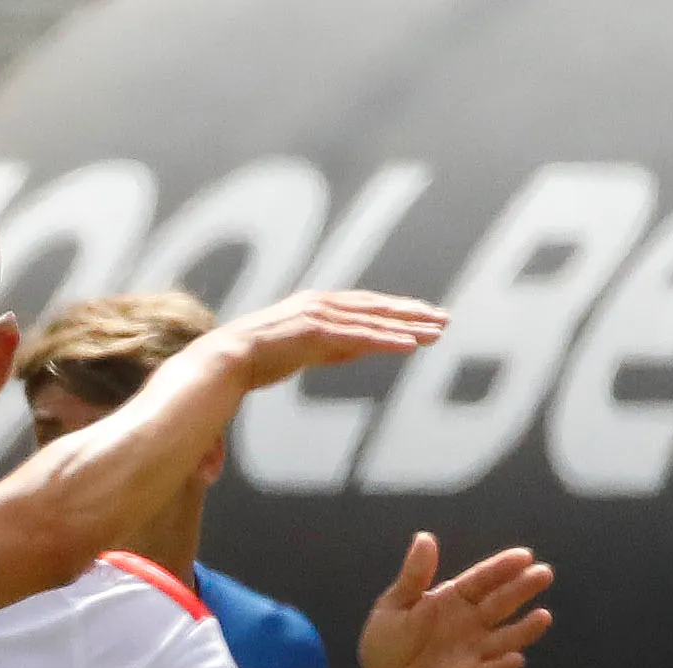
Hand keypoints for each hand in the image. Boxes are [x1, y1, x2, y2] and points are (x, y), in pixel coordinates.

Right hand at [201, 287, 450, 389]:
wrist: (228, 359)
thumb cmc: (260, 359)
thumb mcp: (306, 350)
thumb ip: (335, 346)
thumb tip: (363, 348)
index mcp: (320, 305)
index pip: (369, 305)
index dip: (399, 310)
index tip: (426, 317)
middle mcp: (323, 304)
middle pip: (378, 307)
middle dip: (413, 313)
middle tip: (445, 320)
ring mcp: (319, 316)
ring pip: (374, 320)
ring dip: (409, 326)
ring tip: (437, 333)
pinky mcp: (315, 334)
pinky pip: (359, 337)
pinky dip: (387, 339)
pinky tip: (411, 344)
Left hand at [352, 535, 554, 667]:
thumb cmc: (387, 643)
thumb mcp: (394, 605)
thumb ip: (413, 576)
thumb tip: (425, 538)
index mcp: (453, 599)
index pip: (482, 580)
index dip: (502, 568)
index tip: (524, 556)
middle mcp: (471, 623)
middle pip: (500, 602)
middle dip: (522, 589)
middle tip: (544, 574)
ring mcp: (473, 651)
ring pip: (504, 638)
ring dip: (524, 629)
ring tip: (543, 617)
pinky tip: (515, 659)